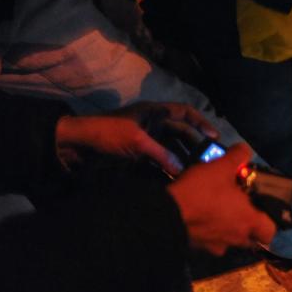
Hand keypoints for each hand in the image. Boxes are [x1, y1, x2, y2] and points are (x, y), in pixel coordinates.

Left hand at [56, 102, 218, 175]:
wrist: (76, 147)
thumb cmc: (106, 134)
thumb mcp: (136, 141)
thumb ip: (162, 155)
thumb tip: (182, 171)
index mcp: (154, 113)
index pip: (184, 112)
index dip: (201, 122)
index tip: (215, 137)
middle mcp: (154, 125)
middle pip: (182, 133)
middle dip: (196, 145)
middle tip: (210, 161)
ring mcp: (146, 141)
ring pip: (173, 149)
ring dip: (185, 159)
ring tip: (197, 172)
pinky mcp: (139, 156)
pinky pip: (161, 161)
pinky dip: (171, 169)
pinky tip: (179, 179)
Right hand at [167, 143, 276, 255]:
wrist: (166, 213)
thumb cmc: (201, 192)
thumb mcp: (221, 167)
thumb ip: (237, 157)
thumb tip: (245, 149)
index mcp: (249, 221)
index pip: (270, 231)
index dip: (269, 221)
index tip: (261, 209)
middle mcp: (236, 238)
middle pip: (251, 238)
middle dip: (248, 226)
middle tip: (241, 210)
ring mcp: (217, 245)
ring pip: (230, 240)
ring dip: (229, 229)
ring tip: (220, 211)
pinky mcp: (199, 247)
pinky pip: (210, 241)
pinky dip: (210, 232)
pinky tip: (202, 218)